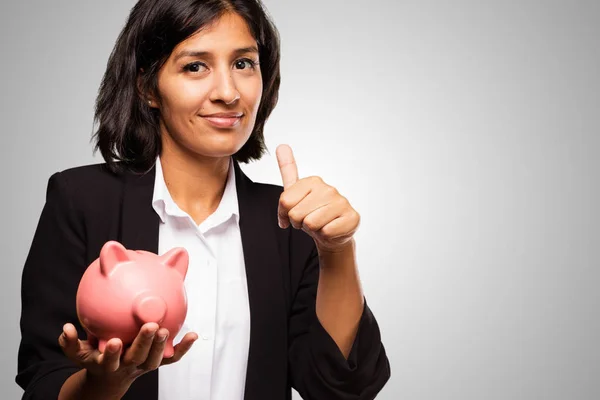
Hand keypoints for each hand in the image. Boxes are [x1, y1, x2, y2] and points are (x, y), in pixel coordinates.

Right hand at [59, 322, 197, 393]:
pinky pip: (172, 359)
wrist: (108, 378)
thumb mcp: (78, 352)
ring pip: (154, 360)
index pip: (110, 360)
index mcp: (108, 363)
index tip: (115, 341)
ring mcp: (143, 366)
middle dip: (144, 343)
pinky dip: (183, 349)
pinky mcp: (156, 363)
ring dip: (162, 346)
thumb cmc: (94, 358)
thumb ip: (70, 341)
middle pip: (137, 357)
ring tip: (166, 329)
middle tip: (151, 326)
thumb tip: (66, 327)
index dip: (113, 353)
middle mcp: (127, 366)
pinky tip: (193, 335)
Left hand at [276, 144, 359, 252]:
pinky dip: (325, 236)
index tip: (291, 215)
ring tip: (319, 225)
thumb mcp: (295, 193)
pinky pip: (326, 232)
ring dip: (312, 230)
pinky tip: (331, 230)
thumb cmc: (312, 213)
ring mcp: (342, 203)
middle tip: (308, 221)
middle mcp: (329, 189)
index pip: (285, 202)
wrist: (331, 233)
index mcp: (313, 181)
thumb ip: (288, 170)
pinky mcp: (352, 218)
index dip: (284, 215)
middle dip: (298, 223)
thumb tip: (281, 145)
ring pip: (311, 224)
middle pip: (296, 214)